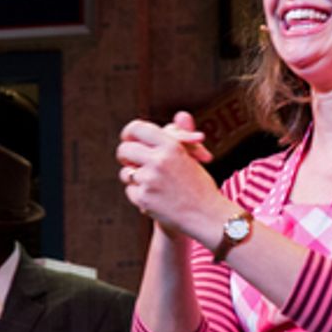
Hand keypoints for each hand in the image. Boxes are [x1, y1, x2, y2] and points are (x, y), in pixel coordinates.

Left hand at [116, 111, 224, 238]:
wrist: (207, 216)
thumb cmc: (200, 185)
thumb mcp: (192, 156)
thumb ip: (182, 135)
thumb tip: (181, 114)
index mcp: (171, 146)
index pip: (136, 128)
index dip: (129, 133)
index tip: (130, 139)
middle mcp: (159, 161)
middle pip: (124, 150)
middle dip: (126, 156)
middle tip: (132, 161)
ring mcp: (149, 180)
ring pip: (126, 172)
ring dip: (133, 177)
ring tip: (151, 183)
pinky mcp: (144, 198)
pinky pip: (130, 191)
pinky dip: (139, 195)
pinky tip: (155, 197)